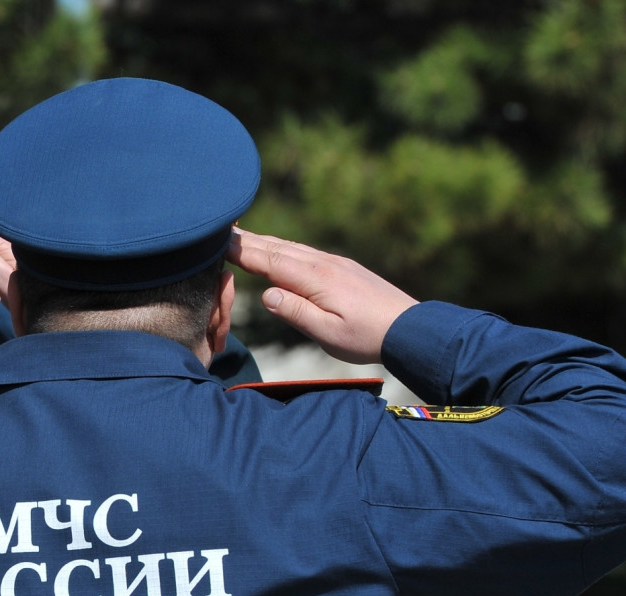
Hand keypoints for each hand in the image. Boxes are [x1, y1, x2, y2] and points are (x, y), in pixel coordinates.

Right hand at [226, 227, 416, 363]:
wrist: (409, 328)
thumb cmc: (367, 337)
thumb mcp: (327, 333)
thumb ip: (296, 312)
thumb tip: (266, 294)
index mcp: (315, 278)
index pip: (269, 260)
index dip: (242, 250)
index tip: (216, 241)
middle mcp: (322, 263)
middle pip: (276, 247)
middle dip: (246, 239)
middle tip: (217, 230)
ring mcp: (333, 262)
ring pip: (290, 248)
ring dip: (263, 241)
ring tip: (240, 235)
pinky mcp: (341, 267)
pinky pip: (304, 252)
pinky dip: (282, 247)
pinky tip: (277, 250)